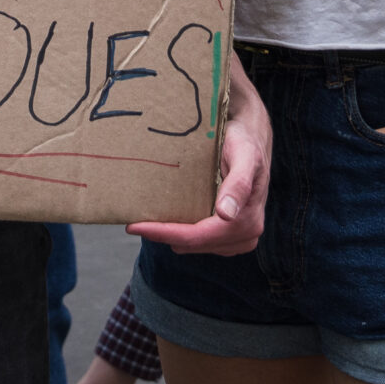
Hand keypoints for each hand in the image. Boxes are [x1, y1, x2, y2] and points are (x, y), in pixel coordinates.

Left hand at [130, 53, 266, 253]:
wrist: (252, 137)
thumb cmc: (245, 142)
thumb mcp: (244, 156)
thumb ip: (238, 184)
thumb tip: (226, 214)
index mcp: (248, 221)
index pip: (198, 237)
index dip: (165, 234)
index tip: (134, 226)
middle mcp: (246, 235)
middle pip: (194, 245)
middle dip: (164, 235)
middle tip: (132, 222)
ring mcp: (238, 238)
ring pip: (194, 246)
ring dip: (172, 235)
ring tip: (148, 219)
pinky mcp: (230, 235)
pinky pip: (200, 241)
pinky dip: (182, 232)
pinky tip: (169, 219)